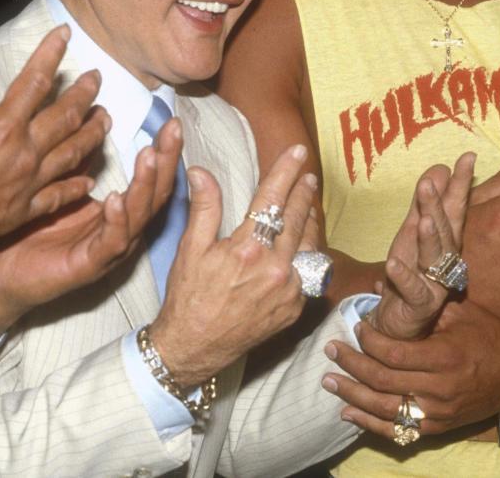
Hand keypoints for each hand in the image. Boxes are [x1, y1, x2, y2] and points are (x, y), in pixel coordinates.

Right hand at [0, 6, 109, 281]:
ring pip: (71, 156)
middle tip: (97, 79)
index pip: (37, 81)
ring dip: (91, 135)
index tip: (66, 35)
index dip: (52, 54)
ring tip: (106, 119)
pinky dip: (76, 187)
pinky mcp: (18, 215)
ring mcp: (24, 189)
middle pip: (65, 118)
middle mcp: (23, 156)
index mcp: (3, 127)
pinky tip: (89, 180)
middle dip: (84, 94)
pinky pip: (57, 198)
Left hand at [0, 117, 183, 315]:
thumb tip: (99, 116)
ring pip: (139, 216)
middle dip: (166, 161)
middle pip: (154, 194)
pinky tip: (115, 198)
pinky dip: (116, 220)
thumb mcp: (61, 185)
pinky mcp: (90, 266)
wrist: (3, 275)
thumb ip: (82, 157)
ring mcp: (109, 250)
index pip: (150, 179)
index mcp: (119, 213)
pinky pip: (110, 242)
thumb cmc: (32, 232)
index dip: (163, 152)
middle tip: (174, 131)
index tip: (172, 122)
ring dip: (146, 184)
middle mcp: (121, 231)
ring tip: (149, 155)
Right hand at [148, 144, 317, 387]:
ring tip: (308, 203)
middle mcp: (274, 269)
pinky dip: (308, 253)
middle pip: (297, 219)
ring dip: (310, 221)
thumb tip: (201, 170)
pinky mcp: (295, 308)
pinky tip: (304, 243)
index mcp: (247, 249)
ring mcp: (289, 291)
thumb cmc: (188, 297)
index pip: (272, 199)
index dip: (286, 172)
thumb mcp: (191, 248)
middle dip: (303, 193)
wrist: (195, 347)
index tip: (297, 153)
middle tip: (308, 174)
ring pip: (310, 245)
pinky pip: (310, 273)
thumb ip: (204, 207)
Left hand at [323, 298, 499, 436]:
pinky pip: (399, 430)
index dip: (367, 341)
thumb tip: (379, 283)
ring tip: (329, 381)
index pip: (392, 353)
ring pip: (385, 409)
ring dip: (352, 396)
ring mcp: (440, 411)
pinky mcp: (441, 426)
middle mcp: (440, 388)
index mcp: (443, 356)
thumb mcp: (458, 311)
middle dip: (351, 364)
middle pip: (382, 380)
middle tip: (329, 350)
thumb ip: (419, 301)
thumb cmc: (488, 332)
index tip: (354, 327)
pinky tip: (348, 414)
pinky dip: (371, 424)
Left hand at [369, 153, 473, 339]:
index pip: (455, 208)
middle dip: (439, 205)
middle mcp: (446, 260)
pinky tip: (392, 263)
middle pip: (445, 229)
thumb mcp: (413, 233)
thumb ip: (424, 203)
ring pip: (434, 258)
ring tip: (423, 219)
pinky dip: (403, 276)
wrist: (398, 321)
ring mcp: (435, 283)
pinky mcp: (420, 305)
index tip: (467, 157)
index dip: (460, 184)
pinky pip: (413, 290)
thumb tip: (439, 168)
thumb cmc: (409, 274)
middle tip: (429, 182)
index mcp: (445, 240)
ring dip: (429, 238)